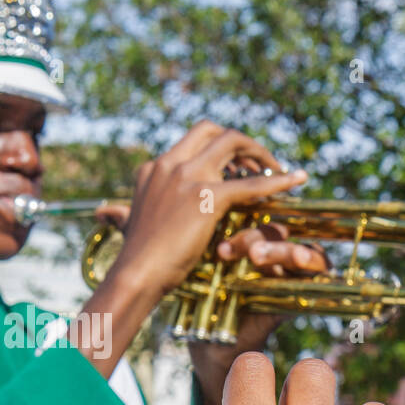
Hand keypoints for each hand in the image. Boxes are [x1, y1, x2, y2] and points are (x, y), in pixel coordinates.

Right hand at [71, 123, 306, 378]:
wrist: (137, 274)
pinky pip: (250, 183)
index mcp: (154, 168)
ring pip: (232, 142)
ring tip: (276, 169)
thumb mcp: (128, 225)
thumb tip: (107, 213)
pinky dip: (278, 181)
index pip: (190, 141)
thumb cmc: (135, 258)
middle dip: (239, 141)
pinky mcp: (206, 197)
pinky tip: (297, 180)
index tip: (234, 165)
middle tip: (257, 163)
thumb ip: (122, 214)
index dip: (217, 147)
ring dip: (258, 152)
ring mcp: (188, 177)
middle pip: (212, 130)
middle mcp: (170, 164)